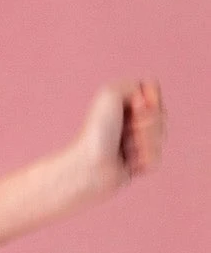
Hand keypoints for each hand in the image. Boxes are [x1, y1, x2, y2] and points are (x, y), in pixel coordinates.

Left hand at [68, 80, 166, 203]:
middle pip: (162, 114)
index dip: (149, 100)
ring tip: (124, 149)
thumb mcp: (110, 95)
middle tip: (125, 131)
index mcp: (126, 101)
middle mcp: (133, 120)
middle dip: (146, 124)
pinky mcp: (138, 163)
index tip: (134, 108)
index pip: (154, 90)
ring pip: (161, 137)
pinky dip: (143, 161)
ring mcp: (137, 142)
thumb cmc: (97, 132)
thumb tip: (147, 103)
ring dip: (143, 143)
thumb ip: (134, 85)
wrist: (90, 167)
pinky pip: (156, 159)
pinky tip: (127, 164)